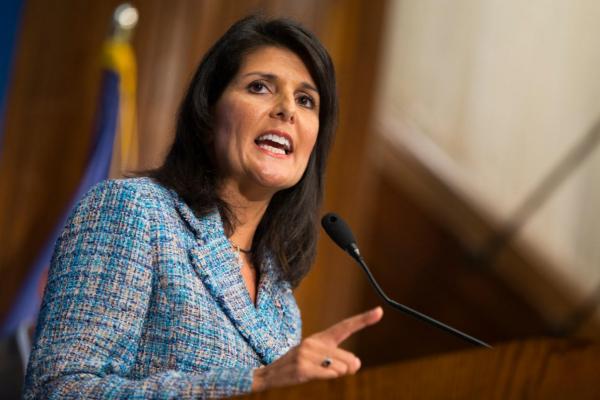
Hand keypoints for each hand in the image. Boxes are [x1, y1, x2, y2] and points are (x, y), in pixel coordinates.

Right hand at [252, 306, 382, 391]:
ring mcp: (307, 353)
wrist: (270, 374)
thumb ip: (340, 360)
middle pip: (348, 358)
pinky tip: (313, 375)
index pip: (345, 327)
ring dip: (334, 374)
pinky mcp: (302, 367)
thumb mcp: (319, 360)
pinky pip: (328, 374)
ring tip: (316, 372)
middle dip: (347, 368)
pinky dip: (327, 377)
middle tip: (332, 371)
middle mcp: (314, 342)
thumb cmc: (299, 367)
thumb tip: (357, 364)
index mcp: (320, 338)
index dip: (363, 319)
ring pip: (340, 368)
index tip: (379, 311)